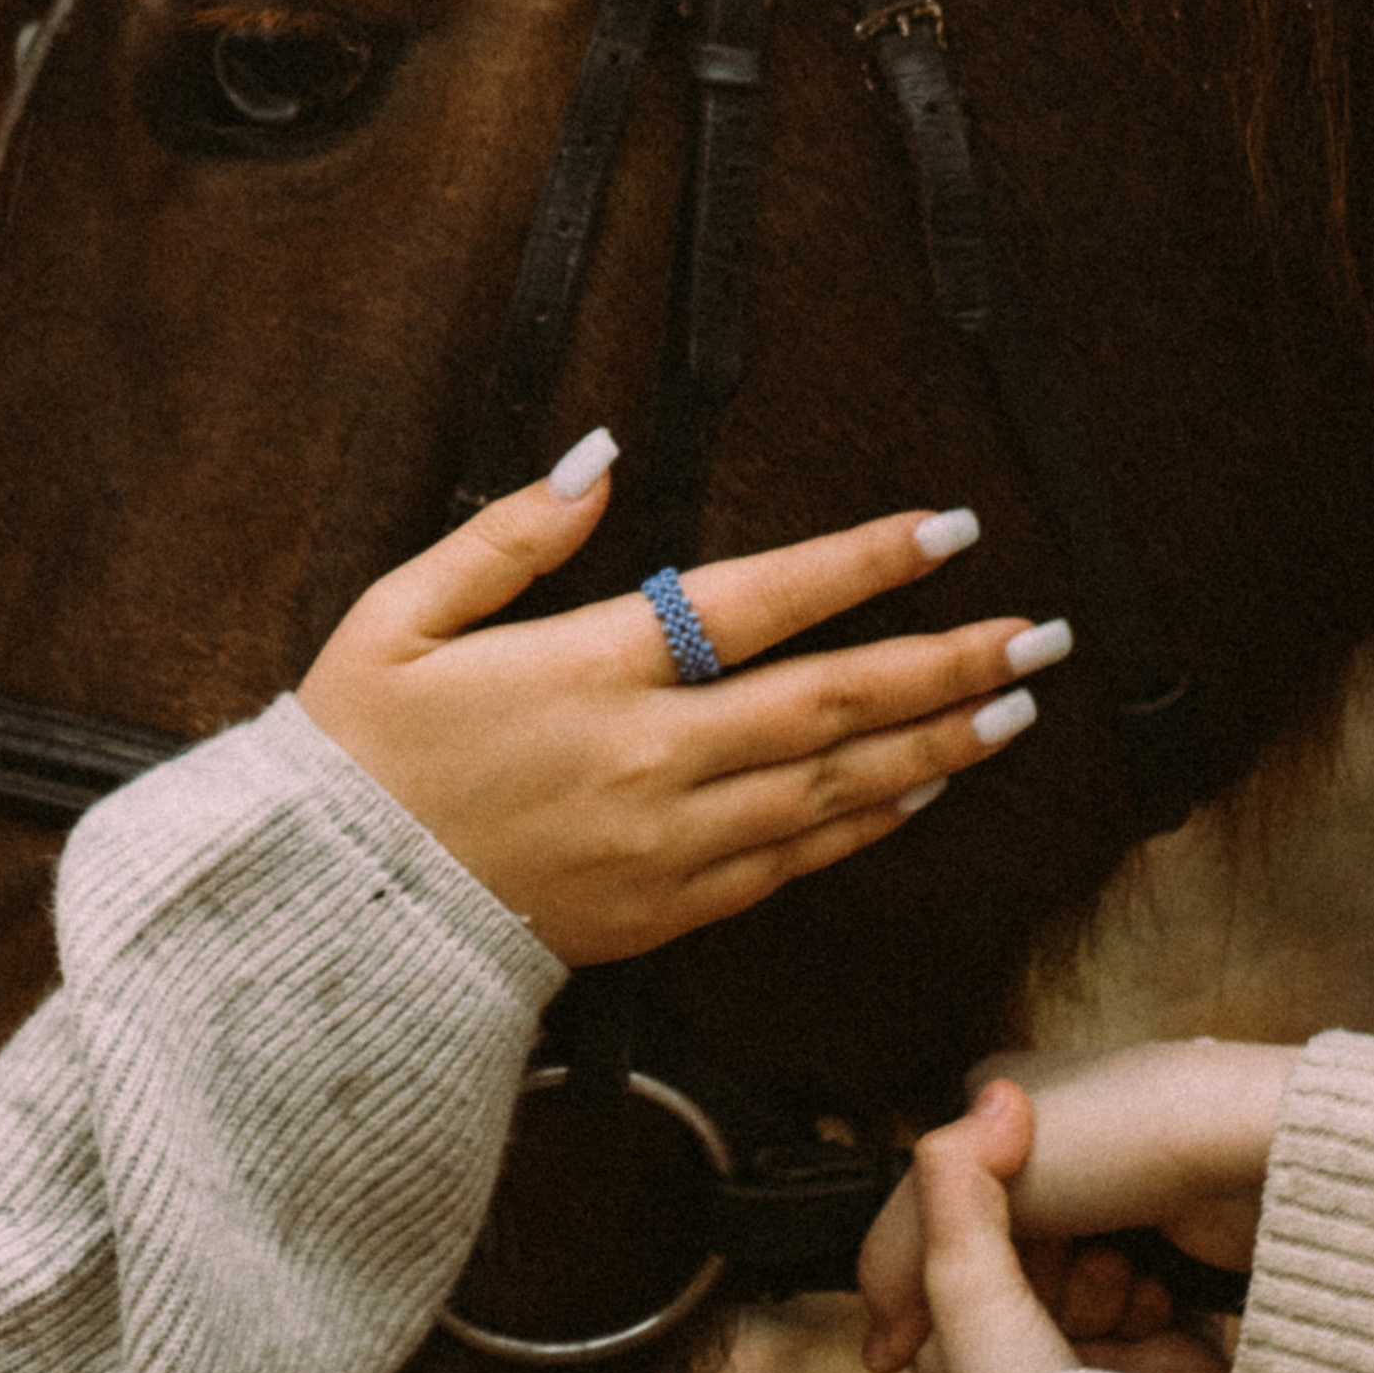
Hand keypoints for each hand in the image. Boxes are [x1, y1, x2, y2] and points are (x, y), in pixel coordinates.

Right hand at [293, 456, 1052, 967]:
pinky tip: (920, 794)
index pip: (758, 599)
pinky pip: (792, 862)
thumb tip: (602, 457)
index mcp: (593, 668)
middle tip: (1041, 636)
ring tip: (1012, 708)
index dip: (862, 563)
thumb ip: (514, 534)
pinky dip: (865, 826)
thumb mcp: (400, 613)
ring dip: (933, 745)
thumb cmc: (361, 751)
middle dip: (946, 663)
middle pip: (830, 703)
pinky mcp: (666, 910)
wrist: (332, 915)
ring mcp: (668, 844)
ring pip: (834, 790)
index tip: (948, 531)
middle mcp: (650, 758)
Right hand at [860, 1035, 1296, 1372]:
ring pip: (1079, 1284)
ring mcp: (1129, 1178)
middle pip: (1017, 1253)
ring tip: (1128, 1292)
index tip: (986, 1297)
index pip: (952, 1205)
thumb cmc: (1114, 1141)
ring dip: (1093, 1307)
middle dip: (1038, 1288)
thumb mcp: (967, 1185)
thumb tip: (877, 1346)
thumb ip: (896, 1253)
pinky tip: (1159, 1305)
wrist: (1255, 1149)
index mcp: (1003, 1092)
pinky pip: (1138, 1293)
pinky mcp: (1184, 1223)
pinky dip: (1141, 1311)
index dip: (962, 1264)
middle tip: (1068, 1293)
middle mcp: (1065, 1132)